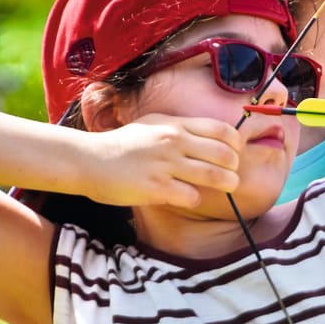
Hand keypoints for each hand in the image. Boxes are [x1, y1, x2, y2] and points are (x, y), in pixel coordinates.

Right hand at [83, 114, 241, 208]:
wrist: (89, 159)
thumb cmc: (123, 144)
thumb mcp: (153, 125)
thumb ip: (180, 129)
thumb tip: (209, 137)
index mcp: (175, 125)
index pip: (222, 130)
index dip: (236, 144)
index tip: (235, 153)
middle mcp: (173, 142)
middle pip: (224, 154)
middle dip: (234, 167)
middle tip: (233, 175)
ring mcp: (165, 164)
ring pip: (213, 176)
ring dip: (226, 184)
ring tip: (228, 188)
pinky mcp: (155, 188)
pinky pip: (190, 196)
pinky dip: (194, 198)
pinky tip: (187, 197)